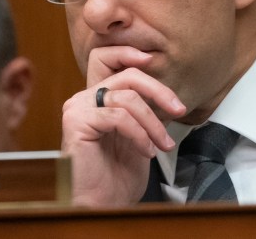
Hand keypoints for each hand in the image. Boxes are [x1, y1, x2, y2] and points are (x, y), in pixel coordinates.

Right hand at [61, 46, 185, 205]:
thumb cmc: (117, 175)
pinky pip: (119, 117)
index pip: (105, 57)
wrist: (102, 204)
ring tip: (162, 144)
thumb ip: (143, 109)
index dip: (128, 52)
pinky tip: (146, 151)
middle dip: (159, 90)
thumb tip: (166, 92)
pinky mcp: (77, 122)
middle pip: (126, 74)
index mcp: (96, 97)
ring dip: (153, 122)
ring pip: (127, 97)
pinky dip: (140, 134)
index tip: (153, 61)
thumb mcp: (139, 134)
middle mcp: (83, 98)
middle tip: (178, 109)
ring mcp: (78, 108)